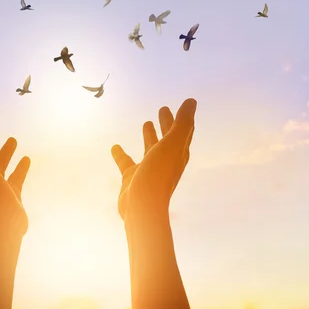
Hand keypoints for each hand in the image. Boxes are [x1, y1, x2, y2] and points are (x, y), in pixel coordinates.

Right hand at [111, 98, 196, 220]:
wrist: (142, 207)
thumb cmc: (158, 174)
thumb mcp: (172, 144)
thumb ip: (182, 122)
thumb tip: (192, 100)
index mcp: (178, 153)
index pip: (184, 132)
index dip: (183, 118)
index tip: (182, 104)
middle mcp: (165, 161)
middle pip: (168, 138)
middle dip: (167, 124)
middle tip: (162, 109)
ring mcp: (148, 169)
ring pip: (150, 148)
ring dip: (149, 136)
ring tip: (146, 123)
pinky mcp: (132, 178)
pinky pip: (126, 162)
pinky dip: (121, 154)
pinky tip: (115, 147)